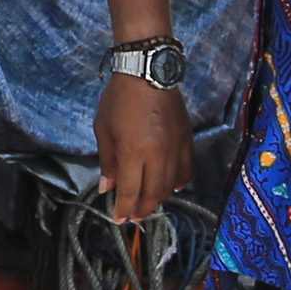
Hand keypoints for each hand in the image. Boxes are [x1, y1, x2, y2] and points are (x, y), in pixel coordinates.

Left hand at [97, 73, 194, 223]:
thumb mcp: (104, 129)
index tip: (119, 219)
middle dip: (142, 209)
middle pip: (153, 193)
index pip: (130, 191)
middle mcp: (157, 154)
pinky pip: (186, 169)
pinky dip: (179, 182)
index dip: (124, 208)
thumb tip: (108, 188)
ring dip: (159, 198)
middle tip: (133, 216)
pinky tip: (172, 187)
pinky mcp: (187, 139)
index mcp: (133, 152)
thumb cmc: (119, 99)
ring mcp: (175, 147)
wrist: (148, 70)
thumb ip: (107, 161)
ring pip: (171, 185)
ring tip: (148, 203)